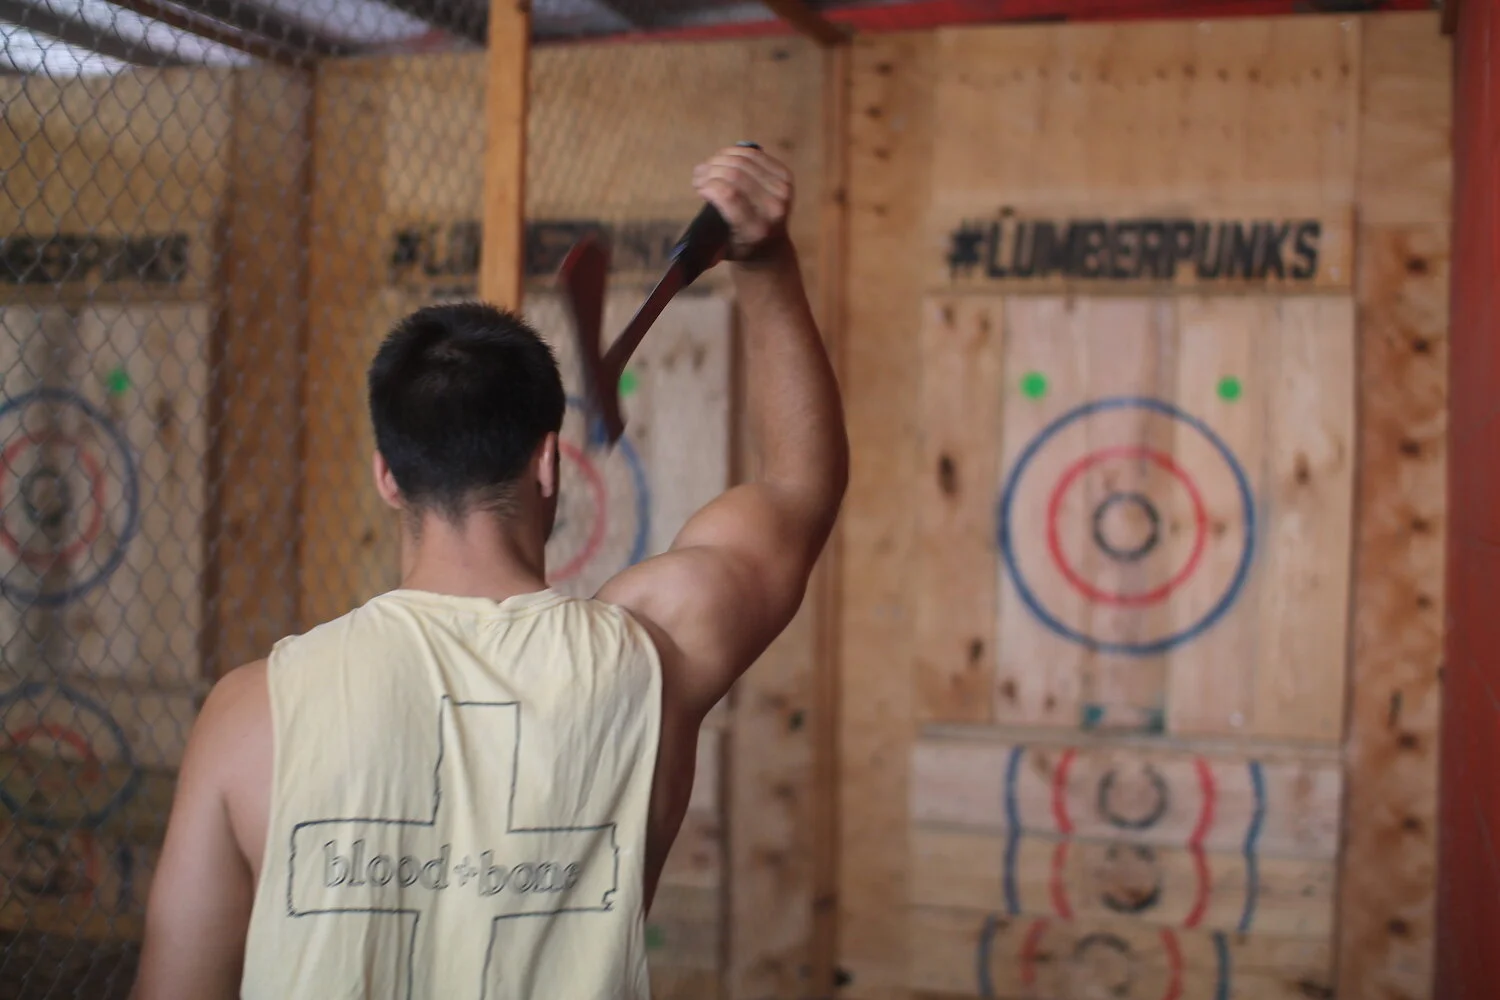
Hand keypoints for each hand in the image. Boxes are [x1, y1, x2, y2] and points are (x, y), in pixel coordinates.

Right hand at [692, 146, 793, 260]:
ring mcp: (782, 191)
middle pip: (735, 174)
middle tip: (698, 175)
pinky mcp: (785, 177)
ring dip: (720, 159)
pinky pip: (756, 155)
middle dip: (711, 170)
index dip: (709, 184)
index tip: (698, 187)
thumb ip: (709, 226)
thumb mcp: (720, 247)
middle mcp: (773, 209)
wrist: (772, 248)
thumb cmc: (740, 247)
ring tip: (708, 166)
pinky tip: (723, 158)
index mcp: (755, 229)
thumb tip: (701, 185)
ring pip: (744, 160)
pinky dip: (735, 152)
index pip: (728, 194)